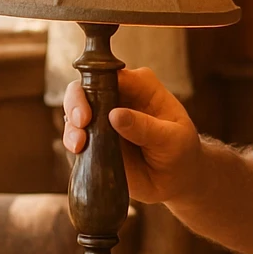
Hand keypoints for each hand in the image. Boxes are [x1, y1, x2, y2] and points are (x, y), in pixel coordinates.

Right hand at [62, 67, 202, 205]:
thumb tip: (115, 115)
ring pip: (74, 112)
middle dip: (76, 103)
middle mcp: (117, 98)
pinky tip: (79, 151)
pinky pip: (75, 136)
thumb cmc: (180, 150)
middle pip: (84, 88)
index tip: (91, 107)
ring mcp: (103, 119)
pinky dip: (72, 142)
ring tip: (79, 144)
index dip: (95, 84)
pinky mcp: (95, 140)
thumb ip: (145, 127)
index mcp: (140, 86)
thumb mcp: (172, 138)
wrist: (177, 179)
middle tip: (82, 122)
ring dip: (71, 127)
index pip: (110, 74)